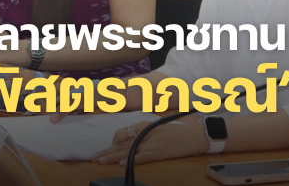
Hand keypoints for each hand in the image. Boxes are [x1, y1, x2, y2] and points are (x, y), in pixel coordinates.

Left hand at [91, 120, 207, 165]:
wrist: (195, 132)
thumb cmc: (177, 129)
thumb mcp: (157, 127)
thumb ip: (144, 133)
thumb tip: (132, 140)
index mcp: (143, 125)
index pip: (122, 133)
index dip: (112, 142)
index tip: (107, 149)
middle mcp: (145, 133)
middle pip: (121, 143)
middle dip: (106, 151)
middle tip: (93, 157)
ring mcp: (151, 143)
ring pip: (127, 151)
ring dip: (112, 157)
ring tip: (101, 161)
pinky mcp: (159, 152)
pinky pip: (142, 157)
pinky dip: (131, 160)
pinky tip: (121, 164)